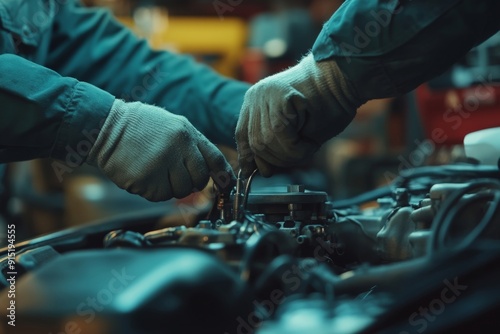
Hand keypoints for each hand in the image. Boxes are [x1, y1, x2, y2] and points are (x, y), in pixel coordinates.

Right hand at [87, 100, 234, 200]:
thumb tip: (213, 169)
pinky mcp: (147, 178)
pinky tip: (143, 175)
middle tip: (172, 174)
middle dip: (190, 182)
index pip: (215, 159)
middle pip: (200, 179)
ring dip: (170, 187)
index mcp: (187, 132)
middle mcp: (178, 146)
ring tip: (154, 170)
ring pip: (181, 190)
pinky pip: (160, 196)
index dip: (224, 177)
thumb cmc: (139, 127)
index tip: (227, 187)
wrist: (105, 127)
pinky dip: (153, 191)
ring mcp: (162, 163)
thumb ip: (193, 145)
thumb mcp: (172, 125)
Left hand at [235, 53, 363, 177]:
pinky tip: (310, 143)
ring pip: (266, 142)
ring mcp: (265, 94)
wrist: (345, 79)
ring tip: (308, 148)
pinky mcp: (279, 96)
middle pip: (254, 143)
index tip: (258, 171)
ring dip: (290, 155)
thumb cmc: (327, 105)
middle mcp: (256, 96)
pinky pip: (279, 134)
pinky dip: (296, 148)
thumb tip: (262, 170)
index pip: (242, 136)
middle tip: (299, 156)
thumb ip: (275, 146)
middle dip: (277, 159)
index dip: (249, 157)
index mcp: (255, 101)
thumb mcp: (294, 130)